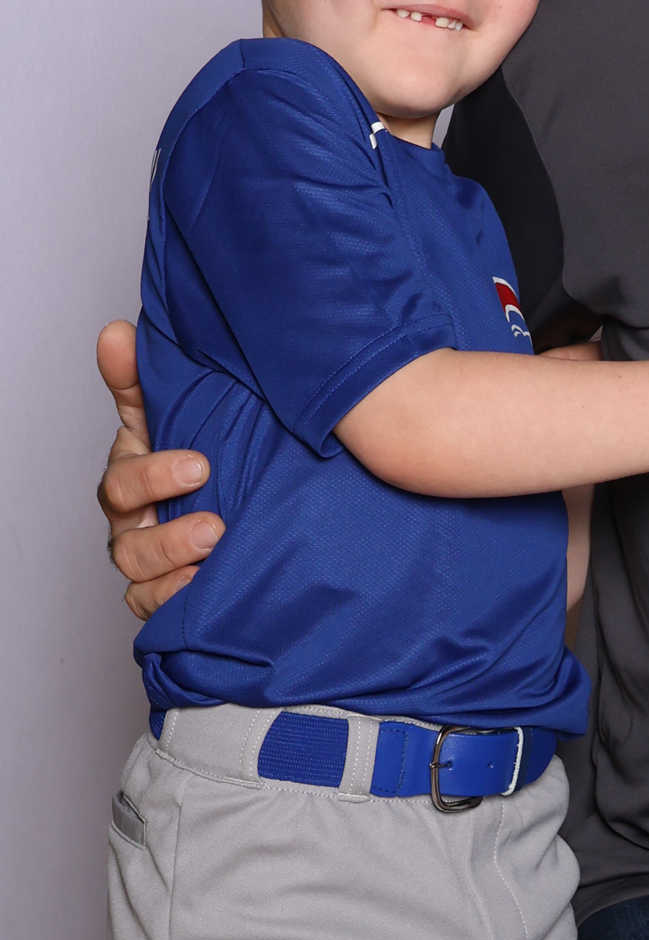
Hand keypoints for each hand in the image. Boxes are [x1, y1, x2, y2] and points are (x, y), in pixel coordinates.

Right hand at [97, 321, 222, 621]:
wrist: (242, 503)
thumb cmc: (198, 455)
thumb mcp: (177, 413)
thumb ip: (141, 378)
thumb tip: (115, 331)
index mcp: (133, 476)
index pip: (124, 480)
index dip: (153, 476)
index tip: (199, 466)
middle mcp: (134, 522)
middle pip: (127, 536)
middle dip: (170, 531)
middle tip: (216, 523)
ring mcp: (147, 561)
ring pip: (138, 573)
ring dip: (175, 564)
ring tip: (217, 551)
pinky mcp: (164, 594)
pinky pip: (152, 607)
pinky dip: (172, 601)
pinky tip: (204, 590)